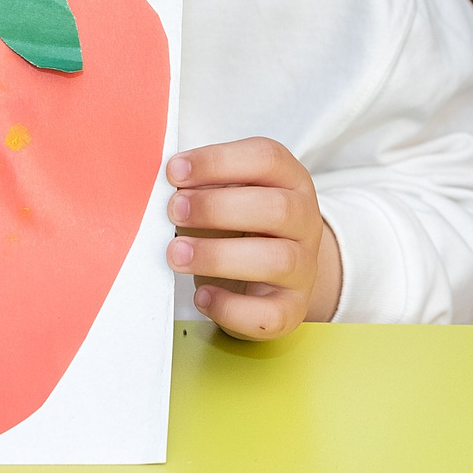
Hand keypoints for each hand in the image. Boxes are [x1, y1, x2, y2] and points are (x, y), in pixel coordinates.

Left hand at [165, 137, 342, 337]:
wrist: (274, 278)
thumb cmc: (240, 228)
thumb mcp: (229, 196)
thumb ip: (205, 186)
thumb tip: (167, 186)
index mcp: (290, 181)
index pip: (267, 159)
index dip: (219, 162)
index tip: (174, 171)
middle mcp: (305, 222)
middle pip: (277, 209)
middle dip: (217, 208)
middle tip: (175, 211)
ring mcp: (304, 268)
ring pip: (277, 260)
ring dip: (218, 256)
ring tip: (176, 254)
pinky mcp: (292, 309)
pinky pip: (269, 314)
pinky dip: (230, 307)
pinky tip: (201, 296)